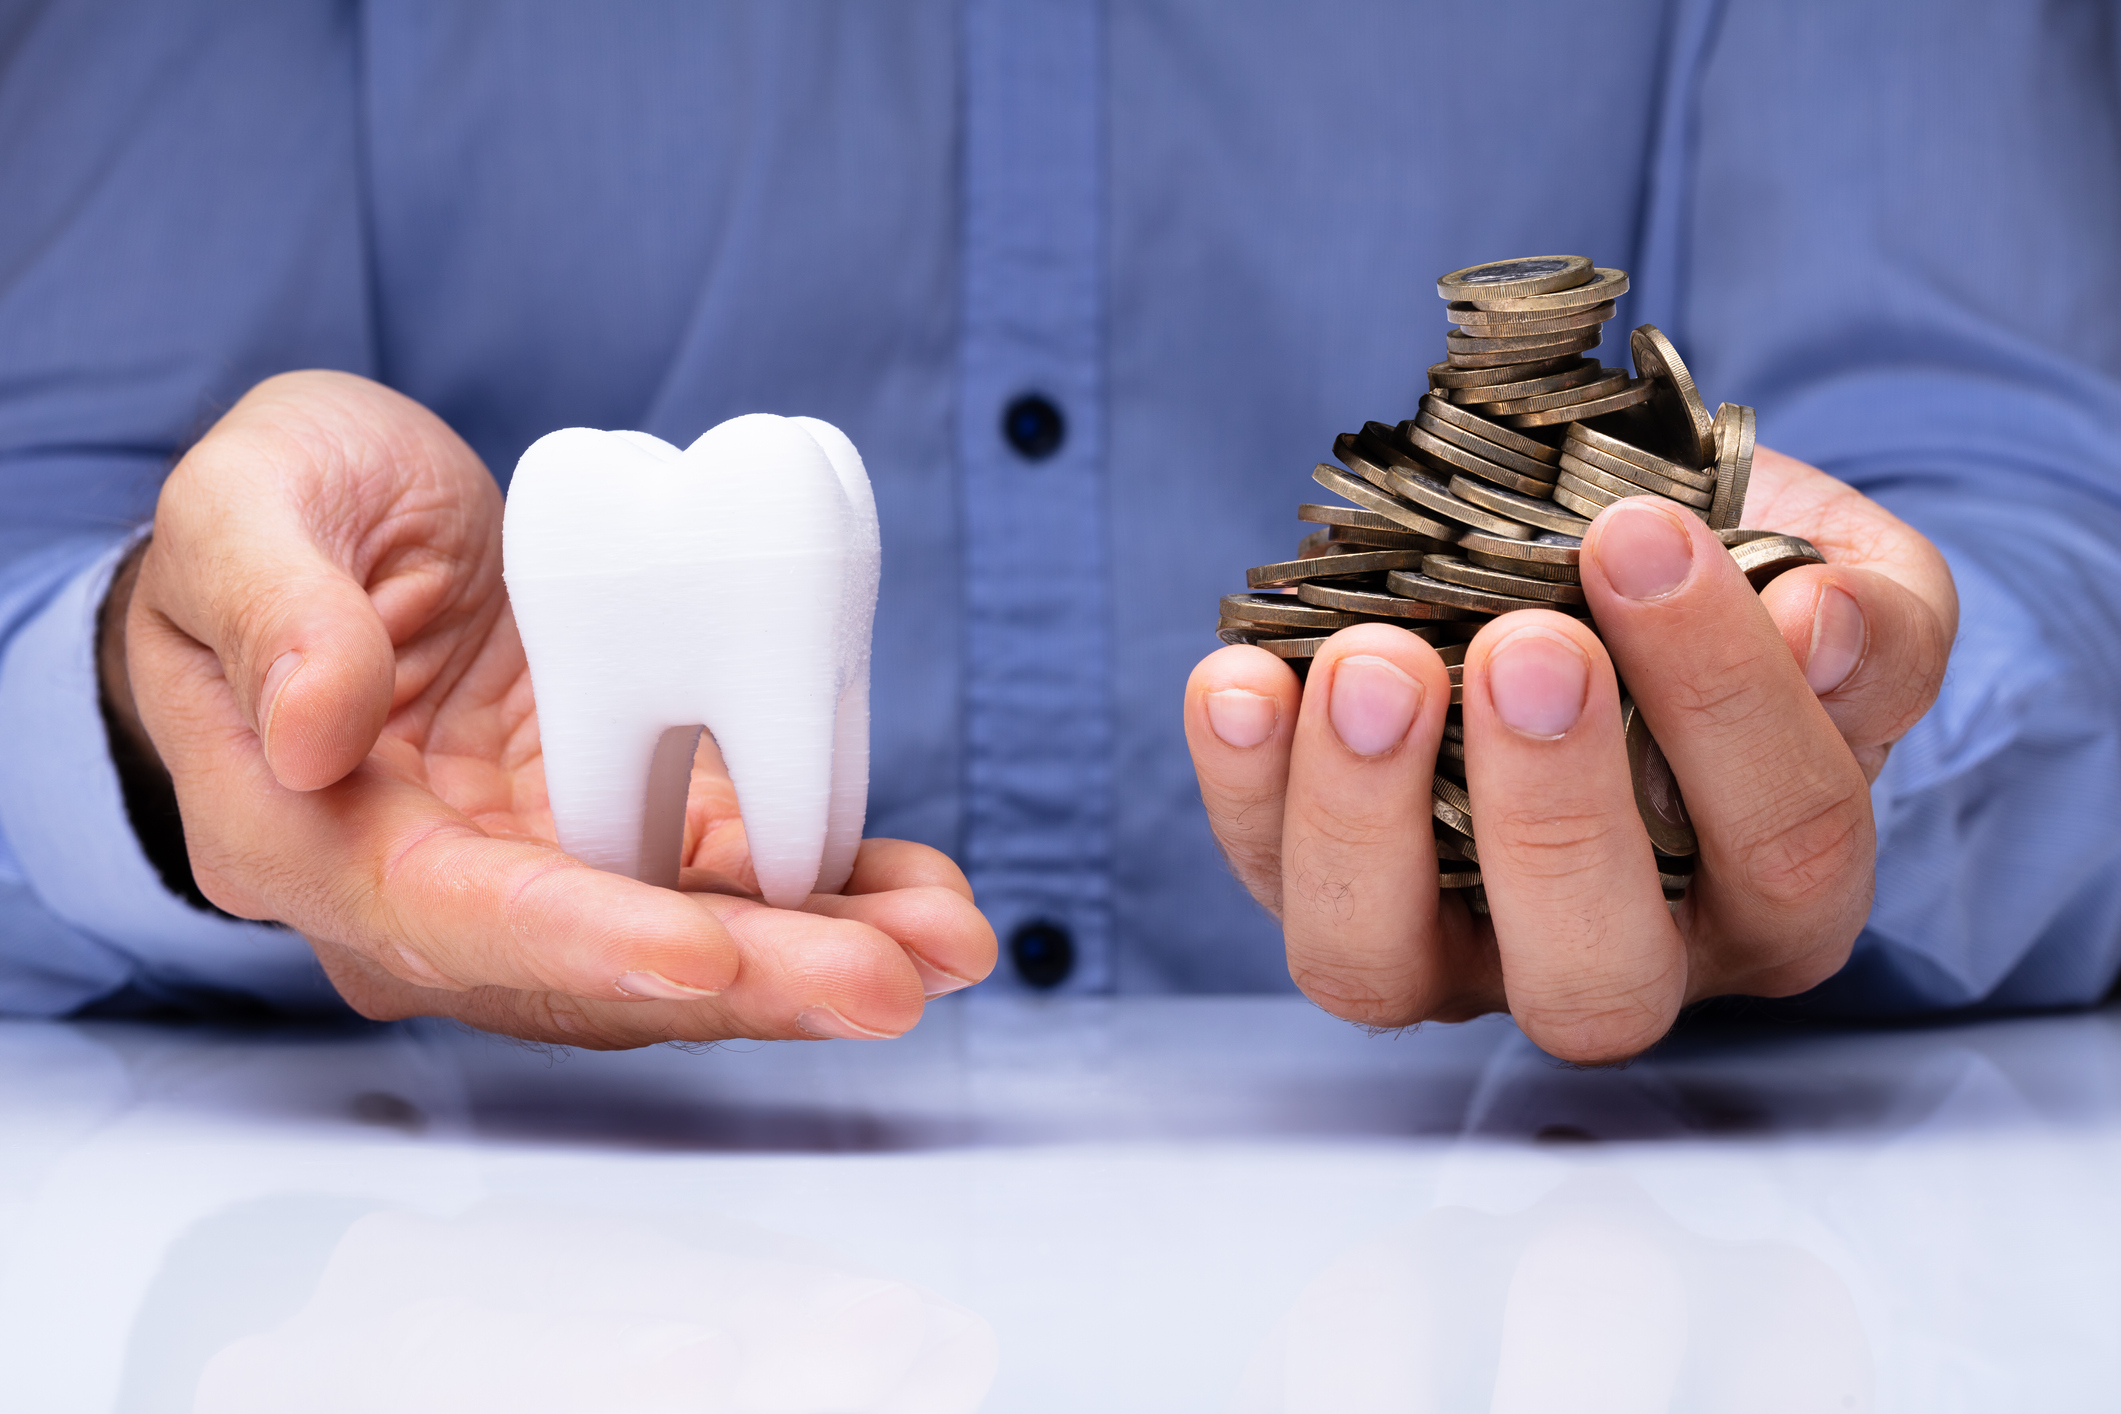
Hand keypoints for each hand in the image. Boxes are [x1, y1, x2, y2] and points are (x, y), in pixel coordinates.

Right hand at [109, 371, 992, 1046]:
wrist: (333, 533)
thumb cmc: (270, 519)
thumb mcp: (241, 507)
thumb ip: (273, 609)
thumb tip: (316, 730)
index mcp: (306, 832)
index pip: (445, 915)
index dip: (579, 940)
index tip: (704, 953)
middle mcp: (426, 886)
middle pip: (595, 968)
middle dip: (751, 981)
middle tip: (890, 978)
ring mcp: (534, 865)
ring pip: (683, 944)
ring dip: (818, 952)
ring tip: (945, 940)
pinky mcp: (617, 826)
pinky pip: (727, 881)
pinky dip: (826, 892)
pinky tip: (917, 896)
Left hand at [1185, 447, 1954, 1061]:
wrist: (1608, 580)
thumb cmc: (1740, 597)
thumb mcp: (1843, 584)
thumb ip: (1875, 618)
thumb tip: (1821, 624)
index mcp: (1776, 898)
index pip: (1782, 840)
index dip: (1721, 693)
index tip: (1643, 536)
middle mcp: (1618, 963)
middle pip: (1590, 971)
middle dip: (1552, 810)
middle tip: (1528, 643)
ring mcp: (1454, 953)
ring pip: (1383, 970)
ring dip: (1363, 816)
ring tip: (1373, 663)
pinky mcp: (1333, 901)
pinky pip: (1266, 877)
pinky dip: (1239, 780)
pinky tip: (1241, 677)